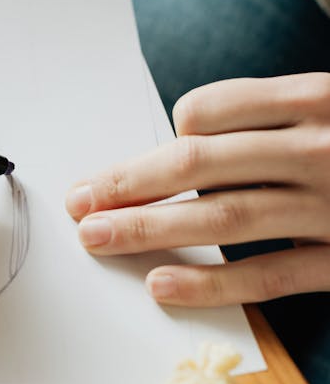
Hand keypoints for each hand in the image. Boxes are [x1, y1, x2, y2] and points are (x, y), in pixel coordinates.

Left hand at [65, 74, 329, 306]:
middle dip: (128, 185)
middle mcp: (318, 149)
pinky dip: (211, 283)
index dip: (162, 138)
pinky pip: (269, 275)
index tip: (137, 166)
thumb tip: (182, 145)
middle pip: (199, 164)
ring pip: (224, 218)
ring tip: (98, 238)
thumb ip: (267, 121)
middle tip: (79, 203)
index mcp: (311, 100)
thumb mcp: (326, 107)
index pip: (208, 110)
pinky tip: (161, 284)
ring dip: (149, 230)